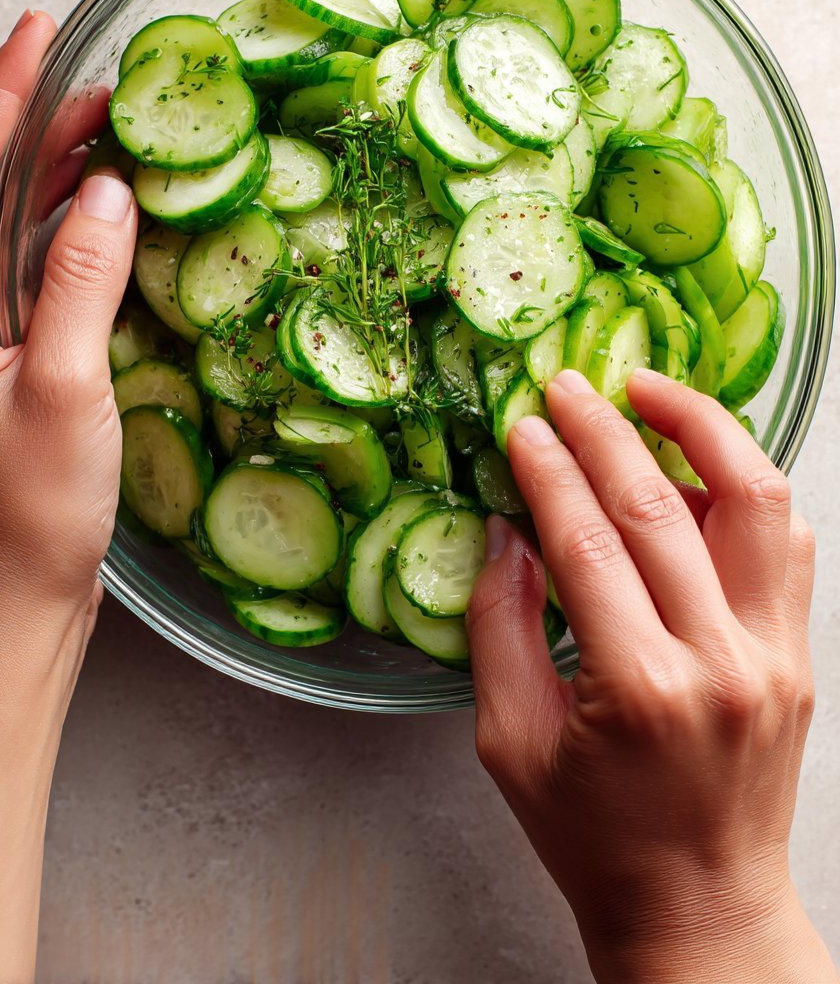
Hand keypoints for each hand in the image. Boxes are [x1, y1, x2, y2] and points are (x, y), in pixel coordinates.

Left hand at [0, 10, 135, 620]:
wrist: (12, 606)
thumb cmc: (23, 519)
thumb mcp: (62, 389)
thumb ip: (84, 283)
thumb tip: (111, 194)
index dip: (0, 97)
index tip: (38, 34)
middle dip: (37, 128)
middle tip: (100, 80)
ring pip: (7, 228)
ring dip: (57, 177)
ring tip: (112, 129)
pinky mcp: (4, 361)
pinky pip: (35, 274)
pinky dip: (72, 236)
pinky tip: (108, 212)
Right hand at [468, 368, 836, 983]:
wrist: (699, 909)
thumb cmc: (596, 838)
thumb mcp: (509, 741)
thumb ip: (500, 626)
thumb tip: (506, 529)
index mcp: (639, 690)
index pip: (587, 542)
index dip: (549, 472)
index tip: (524, 428)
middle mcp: (720, 663)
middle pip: (661, 507)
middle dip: (606, 431)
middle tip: (569, 389)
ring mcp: (773, 655)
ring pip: (757, 502)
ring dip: (705, 429)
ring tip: (653, 391)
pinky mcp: (798, 655)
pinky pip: (787, 543)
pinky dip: (747, 487)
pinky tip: (701, 466)